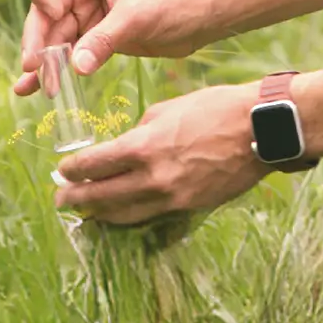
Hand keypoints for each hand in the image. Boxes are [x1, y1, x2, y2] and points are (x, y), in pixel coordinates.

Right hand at [13, 0, 217, 93]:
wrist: (198, 23)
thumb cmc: (174, 4)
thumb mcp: (137, 17)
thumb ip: (105, 39)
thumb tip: (77, 66)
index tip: (57, 13)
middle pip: (42, 6)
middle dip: (37, 36)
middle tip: (33, 65)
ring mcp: (84, 7)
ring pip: (50, 32)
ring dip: (42, 59)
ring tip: (34, 87)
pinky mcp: (91, 32)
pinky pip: (63, 49)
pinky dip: (51, 67)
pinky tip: (31, 87)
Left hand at [53, 83, 273, 225]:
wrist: (261, 129)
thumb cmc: (218, 108)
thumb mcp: (171, 107)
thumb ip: (144, 128)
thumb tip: (131, 141)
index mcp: (144, 145)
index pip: (95, 165)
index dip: (74, 170)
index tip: (63, 170)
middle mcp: (153, 176)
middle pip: (102, 196)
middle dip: (76, 198)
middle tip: (60, 198)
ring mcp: (172, 195)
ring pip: (124, 213)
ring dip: (100, 213)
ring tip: (85, 212)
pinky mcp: (190, 205)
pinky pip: (151, 215)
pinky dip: (131, 215)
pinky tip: (121, 214)